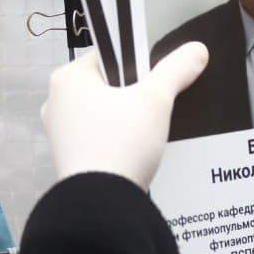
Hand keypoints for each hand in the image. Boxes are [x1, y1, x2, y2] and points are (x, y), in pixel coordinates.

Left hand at [41, 44, 207, 189]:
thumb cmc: (122, 140)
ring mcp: (60, 133)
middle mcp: (56, 102)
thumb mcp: (156, 99)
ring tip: (151, 133)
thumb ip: (176, 70)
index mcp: (68, 78)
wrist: (102, 203)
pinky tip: (137, 152)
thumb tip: (197, 49)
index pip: (109, 56)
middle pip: (108, 86)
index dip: (138, 64)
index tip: (158, 81)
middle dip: (134, 94)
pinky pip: (99, 139)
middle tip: (159, 107)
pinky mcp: (70, 159)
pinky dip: (118, 141)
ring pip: (104, 114)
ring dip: (128, 120)